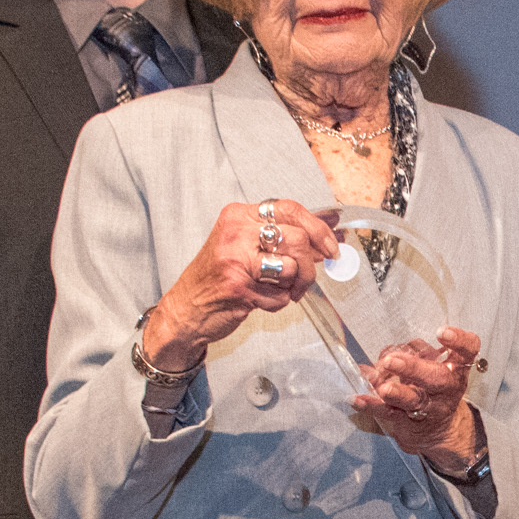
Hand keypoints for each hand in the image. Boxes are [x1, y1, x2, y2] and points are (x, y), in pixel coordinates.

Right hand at [144, 195, 343, 371]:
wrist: (186, 309)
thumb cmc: (218, 278)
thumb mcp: (247, 246)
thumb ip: (285, 236)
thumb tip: (329, 231)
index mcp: (239, 216)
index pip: (290, 209)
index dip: (318, 228)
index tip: (331, 245)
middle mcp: (236, 232)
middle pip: (297, 239)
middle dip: (309, 266)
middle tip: (304, 279)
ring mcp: (235, 259)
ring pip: (292, 268)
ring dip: (293, 286)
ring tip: (275, 289)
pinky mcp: (238, 287)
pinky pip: (280, 295)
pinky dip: (277, 303)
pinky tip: (257, 300)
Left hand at [350, 326, 485, 466]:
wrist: (438, 431)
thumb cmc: (433, 388)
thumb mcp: (432, 366)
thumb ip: (412, 354)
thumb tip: (385, 352)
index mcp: (455, 369)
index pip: (467, 351)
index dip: (459, 341)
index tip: (441, 332)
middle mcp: (446, 388)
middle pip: (437, 378)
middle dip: (415, 369)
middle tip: (393, 361)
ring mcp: (429, 407)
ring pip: (414, 400)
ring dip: (397, 393)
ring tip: (383, 388)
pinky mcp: (409, 421)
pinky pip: (389, 412)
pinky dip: (372, 405)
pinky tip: (358, 400)